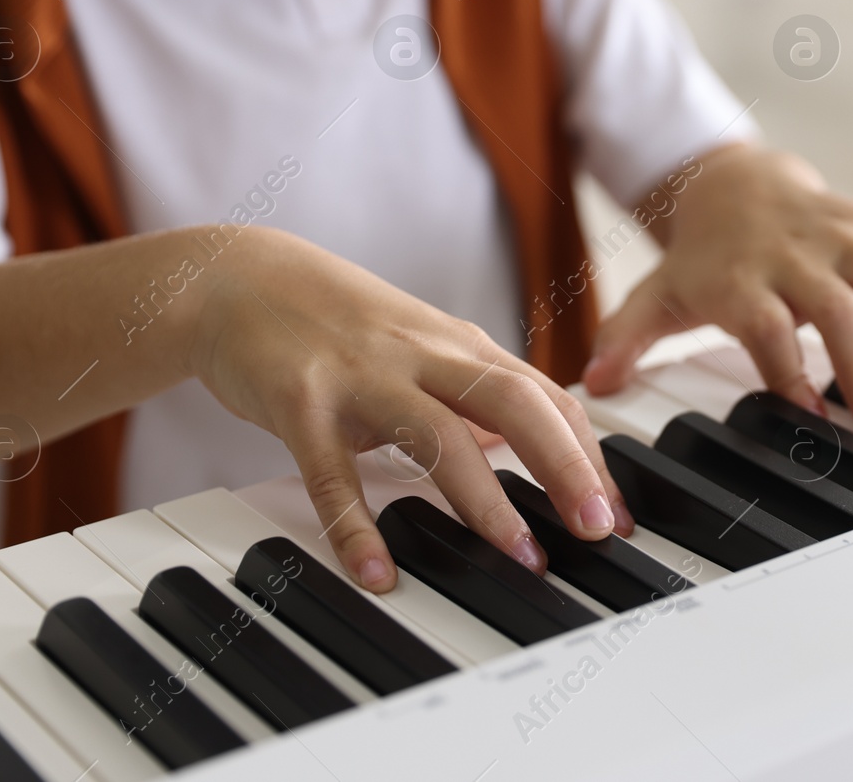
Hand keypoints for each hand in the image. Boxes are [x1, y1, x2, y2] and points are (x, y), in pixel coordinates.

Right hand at [189, 227, 631, 592]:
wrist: (238, 278)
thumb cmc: (337, 321)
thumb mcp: (420, 349)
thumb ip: (472, 394)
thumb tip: (524, 445)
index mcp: (458, 347)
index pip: (544, 396)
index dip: (587, 455)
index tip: (613, 515)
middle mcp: (422, 356)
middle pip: (515, 403)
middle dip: (564, 466)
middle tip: (593, 530)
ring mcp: (363, 376)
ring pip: (439, 435)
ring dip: (486, 502)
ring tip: (519, 558)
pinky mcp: (302, 401)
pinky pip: (334, 474)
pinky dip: (358, 528)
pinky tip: (378, 574)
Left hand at [583, 145, 852, 443]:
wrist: (733, 183)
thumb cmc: (700, 258)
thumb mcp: (657, 294)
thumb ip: (626, 339)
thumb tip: (596, 384)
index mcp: (736, 275)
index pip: (766, 324)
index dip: (790, 370)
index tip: (813, 416)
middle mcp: (789, 252)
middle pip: (834, 309)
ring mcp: (833, 234)